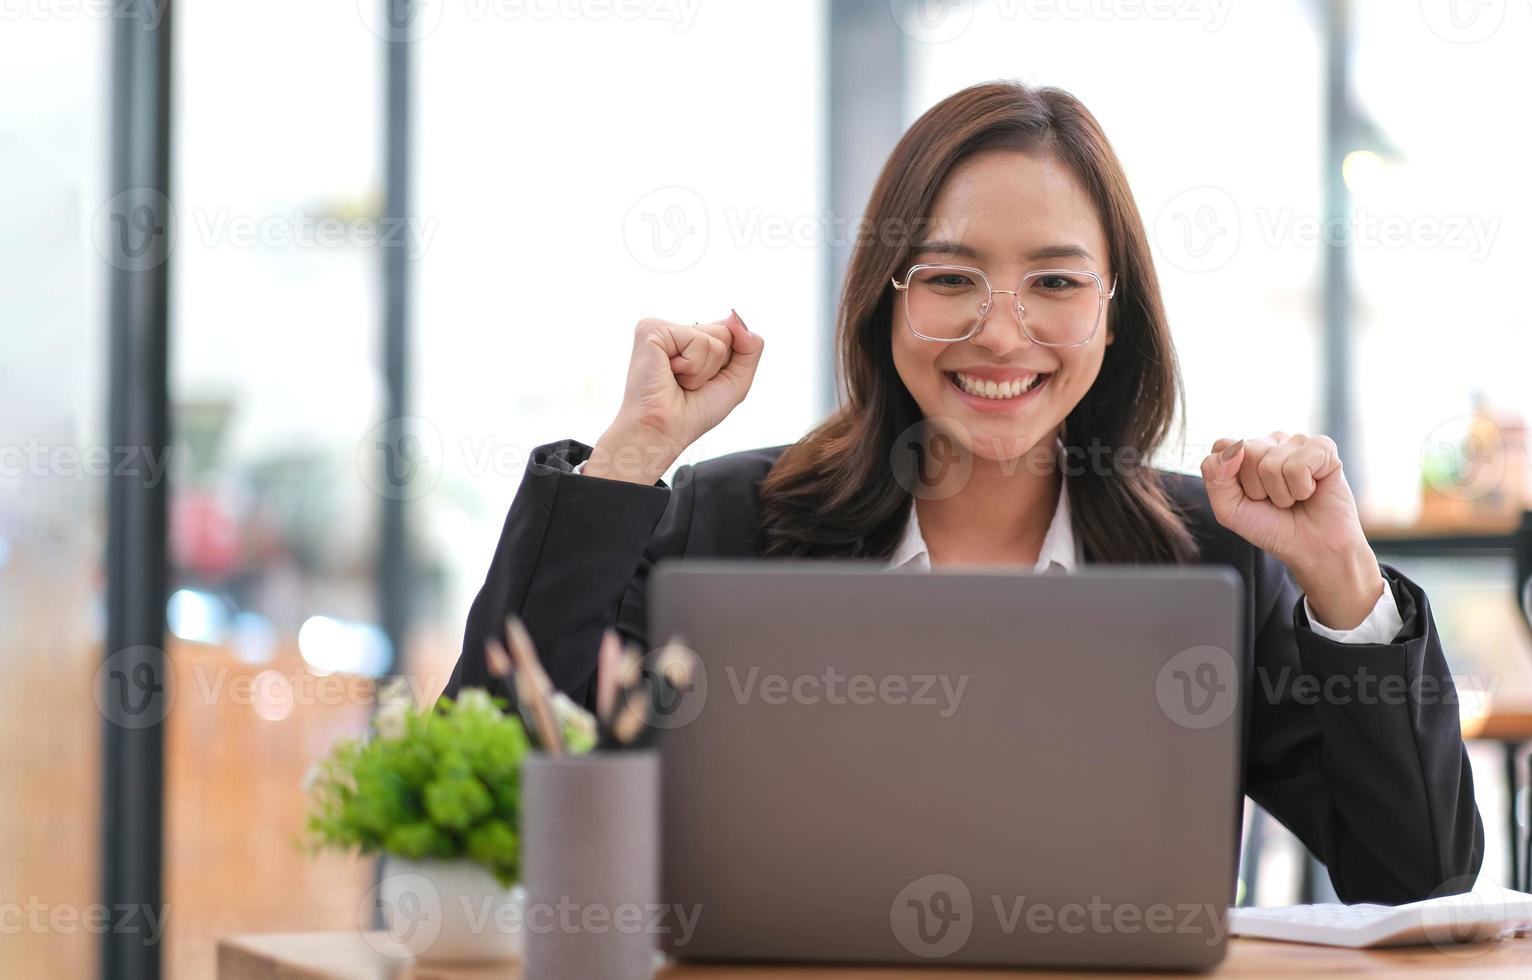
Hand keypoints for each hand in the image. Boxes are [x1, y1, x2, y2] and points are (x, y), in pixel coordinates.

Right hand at [584, 311, 763, 484]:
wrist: (662, 432)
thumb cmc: (693, 412)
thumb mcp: (736, 380)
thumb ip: (750, 347)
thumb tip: (736, 317)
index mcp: (690, 340)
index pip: (732, 334)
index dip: (726, 365)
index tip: (701, 384)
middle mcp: (676, 330)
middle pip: (727, 333)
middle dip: (717, 367)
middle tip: (688, 384)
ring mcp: (662, 327)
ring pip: (717, 338)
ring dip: (703, 370)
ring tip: (678, 381)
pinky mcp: (651, 329)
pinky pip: (699, 341)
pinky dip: (692, 367)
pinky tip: (669, 374)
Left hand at [1200, 432, 1384, 629]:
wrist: (1311, 548)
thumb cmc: (1272, 527)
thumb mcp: (1229, 508)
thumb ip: (1215, 474)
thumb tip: (1235, 446)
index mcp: (1246, 452)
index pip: (1223, 446)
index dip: (1231, 478)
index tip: (1249, 496)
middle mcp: (1271, 442)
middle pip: (1248, 453)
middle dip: (1258, 488)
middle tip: (1276, 501)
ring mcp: (1297, 443)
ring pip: (1272, 463)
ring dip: (1282, 493)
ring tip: (1294, 498)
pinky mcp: (1323, 448)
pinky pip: (1299, 465)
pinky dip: (1302, 488)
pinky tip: (1311, 491)